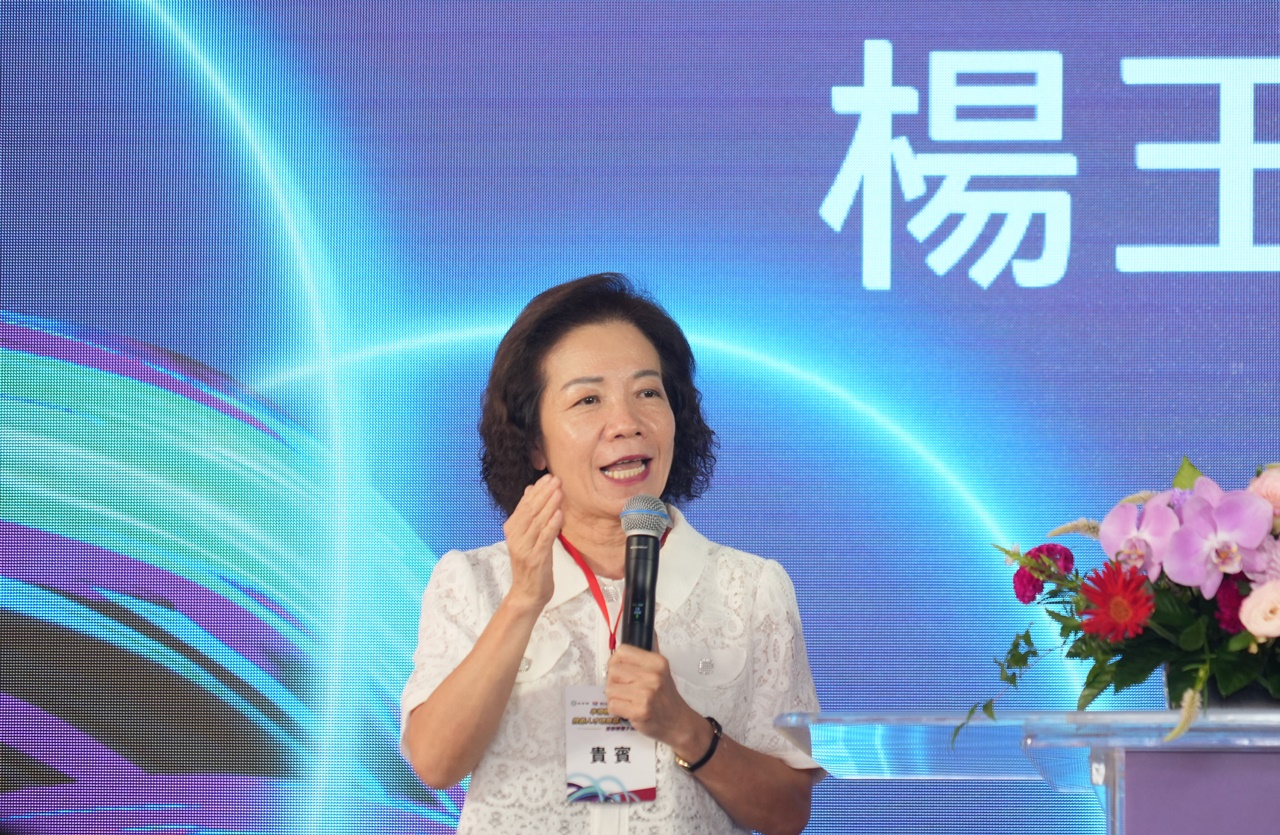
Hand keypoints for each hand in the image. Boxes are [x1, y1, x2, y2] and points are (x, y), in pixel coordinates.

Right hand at [502, 473, 561, 611]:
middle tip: (556, 479)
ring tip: (559, 491)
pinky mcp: (535, 558)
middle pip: (530, 510)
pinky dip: (552, 525)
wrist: (527, 593)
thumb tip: (529, 489)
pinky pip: (544, 538)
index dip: (537, 490)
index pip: (524, 505)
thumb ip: (528, 514)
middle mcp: (515, 537)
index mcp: (512, 529)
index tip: (548, 477)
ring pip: (537, 522)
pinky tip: (559, 514)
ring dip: (549, 505)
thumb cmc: (531, 564)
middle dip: (544, 493)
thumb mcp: (527, 536)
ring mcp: (524, 548)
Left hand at [606, 639, 705, 754]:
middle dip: (614, 682)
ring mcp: (646, 694)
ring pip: (610, 689)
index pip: (622, 651)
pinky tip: (628, 711)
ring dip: (615, 698)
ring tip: (628, 701)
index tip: (621, 672)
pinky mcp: (640, 712)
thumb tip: (650, 629)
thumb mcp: (662, 670)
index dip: (616, 662)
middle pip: (613, 670)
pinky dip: (616, 710)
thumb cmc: (666, 697)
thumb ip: (650, 652)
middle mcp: (652, 676)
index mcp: (657, 662)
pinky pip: (613, 706)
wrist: (679, 723)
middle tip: (626, 690)